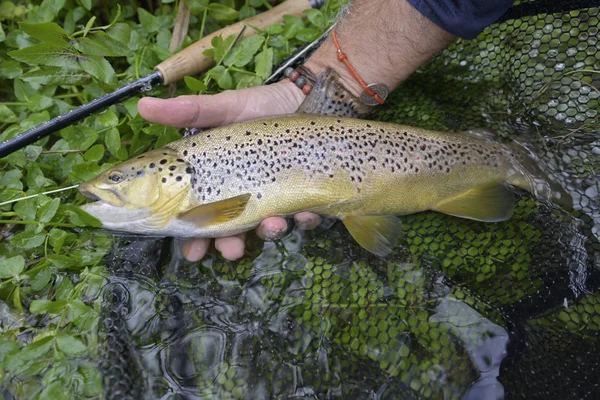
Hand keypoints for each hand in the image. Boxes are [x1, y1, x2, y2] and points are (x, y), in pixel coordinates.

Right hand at [138, 80, 321, 260]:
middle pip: (233, 231)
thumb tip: (141, 105)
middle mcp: (246, 195)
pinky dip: (303, 220)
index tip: (192, 252)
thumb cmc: (259, 106)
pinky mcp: (304, 195)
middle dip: (230, 246)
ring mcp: (275, 198)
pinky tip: (303, 213)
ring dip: (268, 234)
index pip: (201, 216)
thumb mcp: (224, 108)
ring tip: (272, 225)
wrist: (303, 97)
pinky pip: (304, 217)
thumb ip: (189, 112)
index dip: (195, 238)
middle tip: (230, 251)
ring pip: (268, 229)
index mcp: (219, 180)